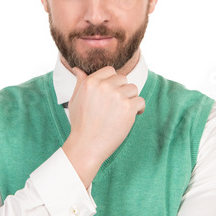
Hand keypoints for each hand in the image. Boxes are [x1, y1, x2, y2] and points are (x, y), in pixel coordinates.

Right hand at [62, 66, 144, 186]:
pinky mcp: (128, 108)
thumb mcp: (75, 99)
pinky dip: (139, 109)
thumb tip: (78, 69)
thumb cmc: (81, 124)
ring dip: (131, 99)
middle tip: (116, 106)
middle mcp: (104, 86)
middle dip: (122, 90)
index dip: (113, 82)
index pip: (110, 71)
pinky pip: (140, 101)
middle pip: (123, 79)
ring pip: (133, 89)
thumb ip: (80, 82)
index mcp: (91, 82)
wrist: (87, 145)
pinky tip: (132, 116)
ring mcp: (117, 96)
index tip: (111, 94)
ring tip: (122, 112)